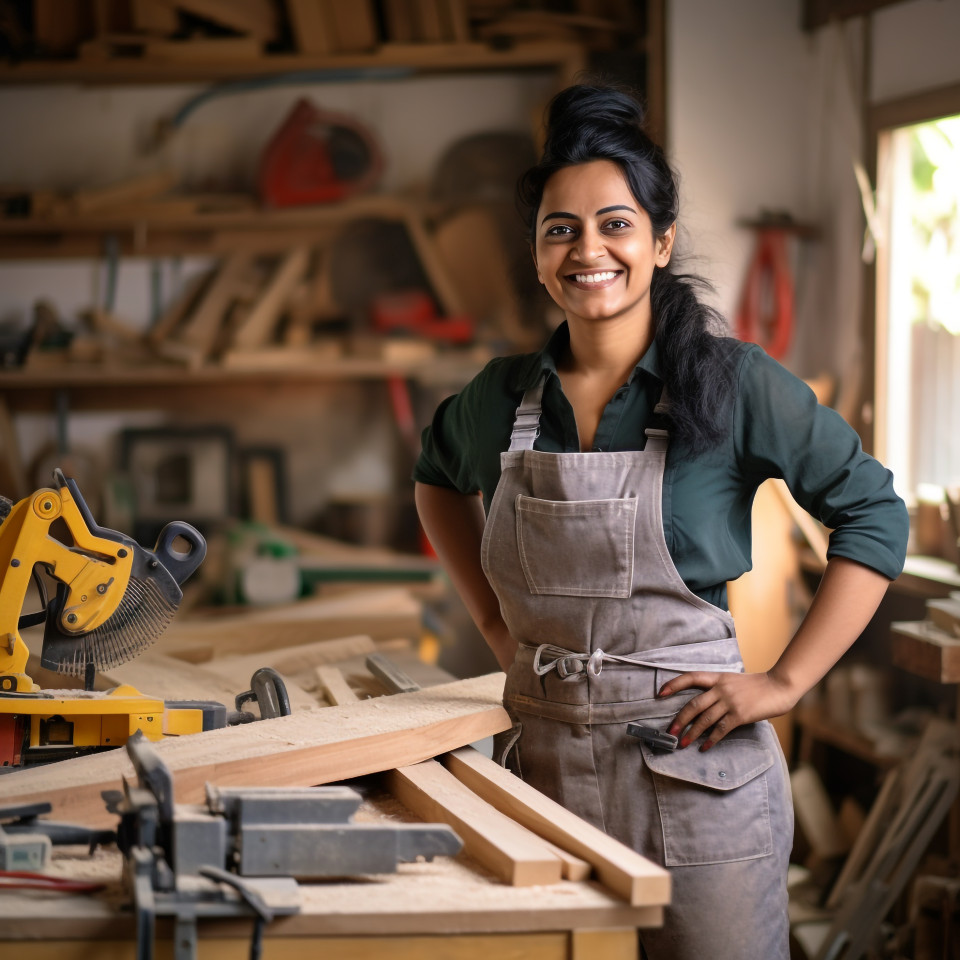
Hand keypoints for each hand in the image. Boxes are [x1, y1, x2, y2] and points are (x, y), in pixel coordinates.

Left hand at [657, 671, 797, 750]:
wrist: (779, 686)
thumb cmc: (757, 686)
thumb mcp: (734, 681)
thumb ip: (719, 688)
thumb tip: (705, 703)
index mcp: (718, 677)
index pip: (691, 677)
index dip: (674, 684)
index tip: (660, 693)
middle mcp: (721, 688)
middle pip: (693, 704)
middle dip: (680, 720)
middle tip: (670, 732)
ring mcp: (730, 702)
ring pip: (704, 719)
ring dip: (692, 733)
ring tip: (683, 744)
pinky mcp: (740, 715)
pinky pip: (721, 729)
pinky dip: (711, 740)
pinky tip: (704, 748)